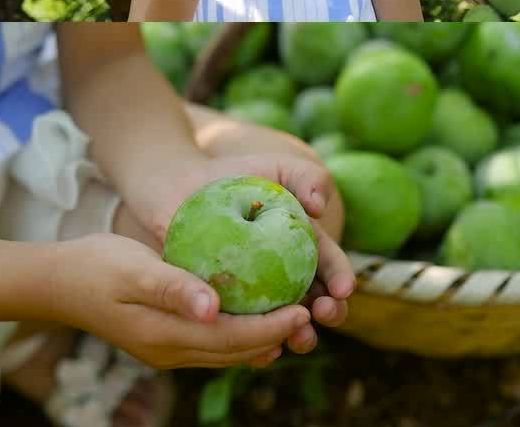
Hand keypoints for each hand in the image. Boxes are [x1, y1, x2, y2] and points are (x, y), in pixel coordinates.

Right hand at [47, 233, 312, 369]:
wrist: (56, 283)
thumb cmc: (94, 265)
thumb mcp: (133, 267)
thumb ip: (173, 287)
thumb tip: (214, 308)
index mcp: (165, 335)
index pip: (233, 338)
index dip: (272, 326)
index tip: (304, 308)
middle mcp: (170, 351)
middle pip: (236, 352)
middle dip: (276, 335)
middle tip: (311, 311)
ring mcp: (165, 351)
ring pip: (226, 353)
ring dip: (260, 339)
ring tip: (292, 317)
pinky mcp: (161, 342)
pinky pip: (211, 346)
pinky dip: (238, 335)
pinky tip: (252, 317)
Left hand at [123, 153, 353, 353]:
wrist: (178, 184)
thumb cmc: (233, 174)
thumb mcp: (276, 169)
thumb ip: (307, 176)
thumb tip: (317, 206)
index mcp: (305, 251)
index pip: (332, 270)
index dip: (341, 281)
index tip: (342, 289)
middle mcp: (285, 278)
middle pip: (316, 305)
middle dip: (329, 314)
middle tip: (323, 312)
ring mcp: (255, 295)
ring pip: (281, 325)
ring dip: (295, 337)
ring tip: (294, 338)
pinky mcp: (221, 303)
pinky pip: (240, 330)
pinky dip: (252, 345)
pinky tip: (256, 350)